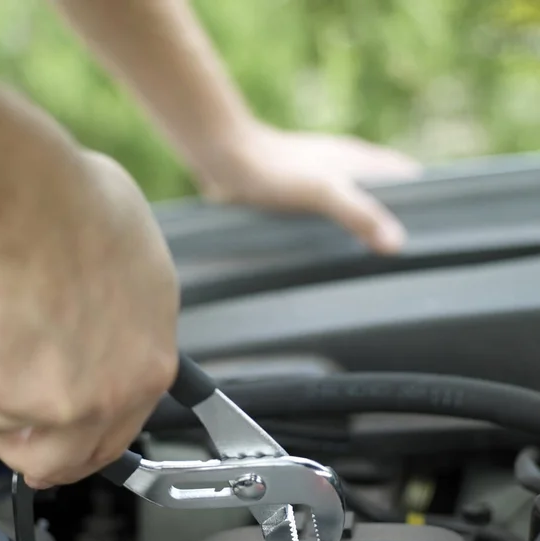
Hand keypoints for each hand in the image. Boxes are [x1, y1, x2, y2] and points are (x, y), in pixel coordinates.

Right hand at [0, 151, 178, 487]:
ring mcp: (69, 404)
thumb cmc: (81, 213)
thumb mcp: (141, 264)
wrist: (29, 205)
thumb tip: (113, 318)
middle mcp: (119, 392)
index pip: (126, 426)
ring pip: (29, 453)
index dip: (91, 434)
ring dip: (4, 429)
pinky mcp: (13, 402)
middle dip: (44, 448)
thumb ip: (131, 314)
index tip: (68, 432)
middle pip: (79, 456)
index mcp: (152, 360)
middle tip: (19, 433)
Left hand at [201, 126, 420, 253]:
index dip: (426, 199)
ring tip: (373, 257)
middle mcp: (345, 167)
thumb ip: (359, 214)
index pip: (407, 177)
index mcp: (360, 161)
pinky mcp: (299, 191)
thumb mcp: (322, 192)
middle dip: (396, 217)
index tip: (438, 230)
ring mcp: (321, 178)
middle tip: (405, 253)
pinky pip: (328, 211)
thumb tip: (397, 244)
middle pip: (384, 191)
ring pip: (355, 201)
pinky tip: (332, 248)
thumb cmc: (275, 171)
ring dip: (365, 223)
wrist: (226, 158)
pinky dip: (337, 227)